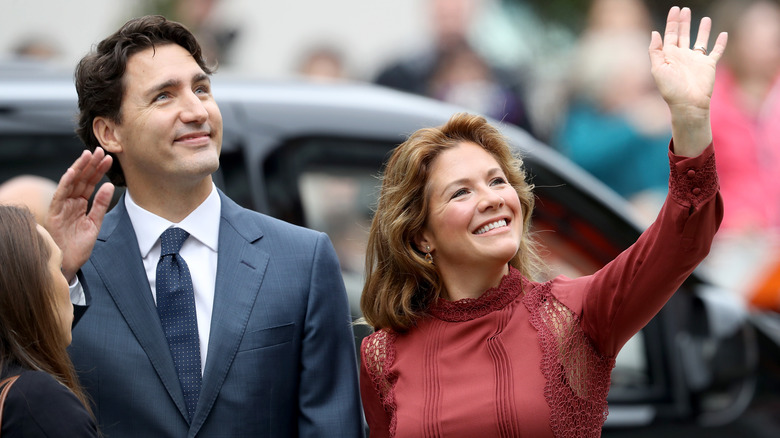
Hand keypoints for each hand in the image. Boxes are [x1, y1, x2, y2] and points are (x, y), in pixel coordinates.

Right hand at [46, 148, 114, 281]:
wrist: (69, 263)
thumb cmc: (80, 246)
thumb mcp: (95, 223)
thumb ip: (100, 204)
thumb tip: (109, 186)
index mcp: (80, 204)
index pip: (90, 183)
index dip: (99, 170)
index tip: (109, 159)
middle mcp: (70, 202)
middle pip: (81, 179)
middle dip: (91, 165)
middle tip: (101, 150)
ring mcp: (62, 206)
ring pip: (71, 183)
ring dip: (79, 168)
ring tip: (88, 155)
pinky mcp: (55, 213)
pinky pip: (60, 195)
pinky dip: (66, 183)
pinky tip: (72, 172)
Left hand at [649, 6, 727, 156]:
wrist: (688, 104)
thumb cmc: (671, 89)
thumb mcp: (658, 69)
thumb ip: (655, 51)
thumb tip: (655, 32)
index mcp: (670, 56)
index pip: (670, 34)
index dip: (672, 22)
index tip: (675, 9)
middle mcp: (683, 56)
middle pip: (683, 34)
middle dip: (684, 22)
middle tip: (685, 9)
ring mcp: (696, 60)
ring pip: (700, 41)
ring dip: (702, 30)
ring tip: (705, 18)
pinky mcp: (709, 65)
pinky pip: (716, 51)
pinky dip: (720, 43)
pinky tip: (723, 34)